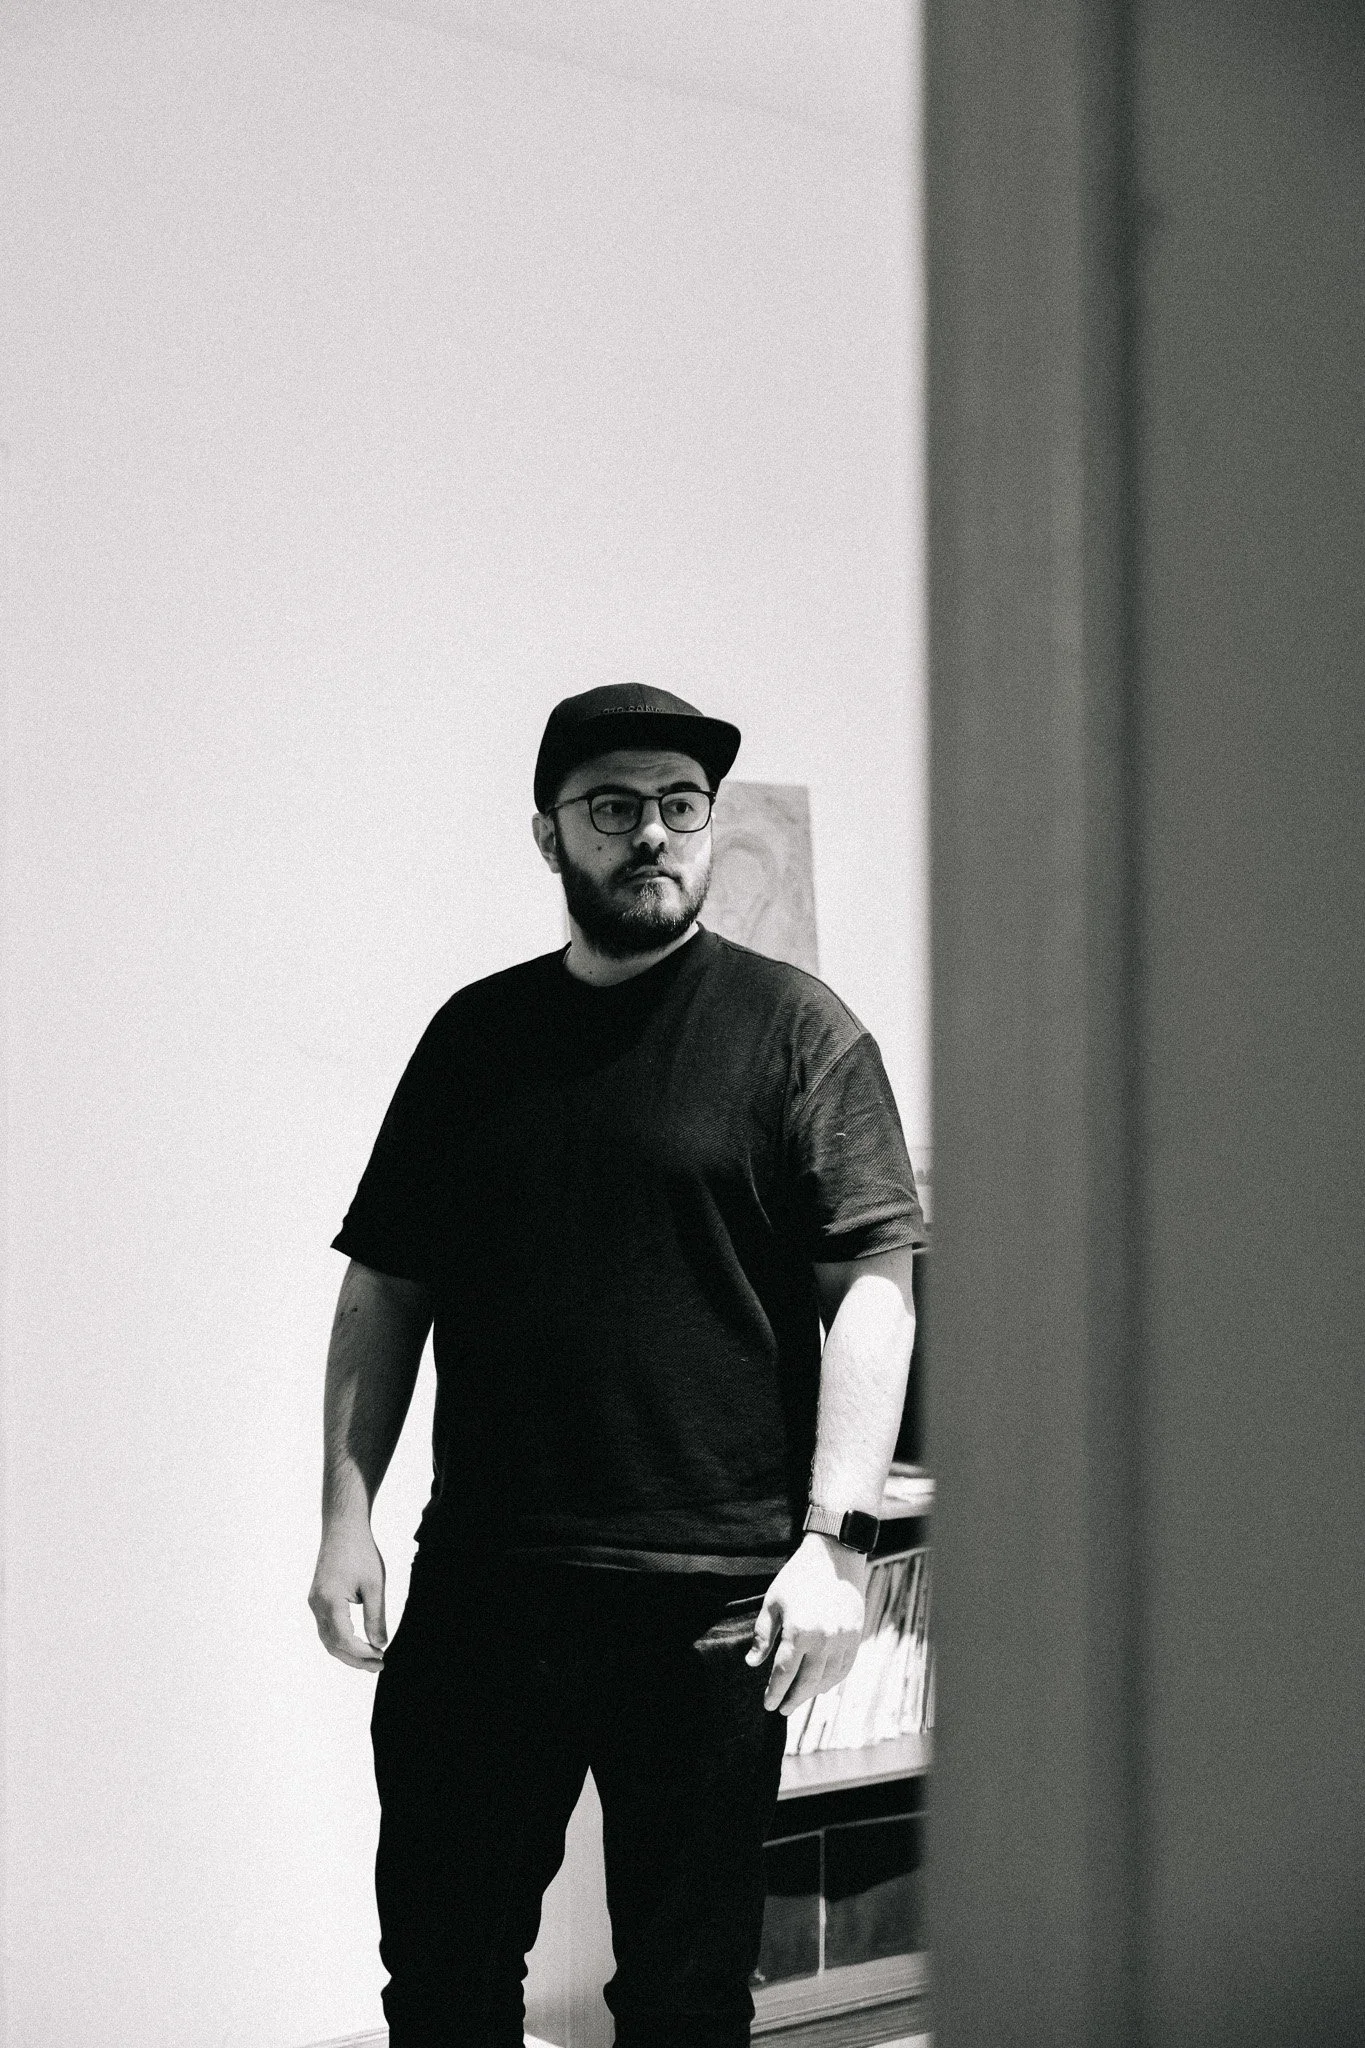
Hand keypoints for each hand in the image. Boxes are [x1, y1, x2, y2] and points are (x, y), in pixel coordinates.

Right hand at [308, 1518, 387, 1671]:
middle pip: (332, 1645)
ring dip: (348, 1652)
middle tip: (378, 1665)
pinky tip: (359, 1642)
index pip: (344, 1640)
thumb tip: (379, 1644)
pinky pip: (327, 1627)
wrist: (343, 1527)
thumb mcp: (374, 1585)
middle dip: (355, 1659)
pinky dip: (342, 1640)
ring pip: (328, 1639)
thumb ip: (376, 1617)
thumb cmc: (360, 1551)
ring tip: (371, 1658)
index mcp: (329, 1601)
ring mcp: (314, 1602)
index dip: (362, 1653)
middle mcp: (317, 1605)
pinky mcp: (317, 1598)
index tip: (381, 1658)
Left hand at [745, 1532, 868, 1713]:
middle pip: (806, 1683)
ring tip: (799, 1698)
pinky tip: (821, 1685)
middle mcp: (824, 1640)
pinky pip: (844, 1668)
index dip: (774, 1692)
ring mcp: (843, 1640)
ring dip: (812, 1693)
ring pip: (827, 1680)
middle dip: (792, 1699)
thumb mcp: (773, 1602)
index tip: (768, 1704)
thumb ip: (763, 1636)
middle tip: (782, 1709)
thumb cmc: (798, 1577)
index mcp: (799, 1631)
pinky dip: (832, 1681)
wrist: (835, 1556)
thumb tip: (752, 1663)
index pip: (784, 1673)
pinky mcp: (856, 1636)